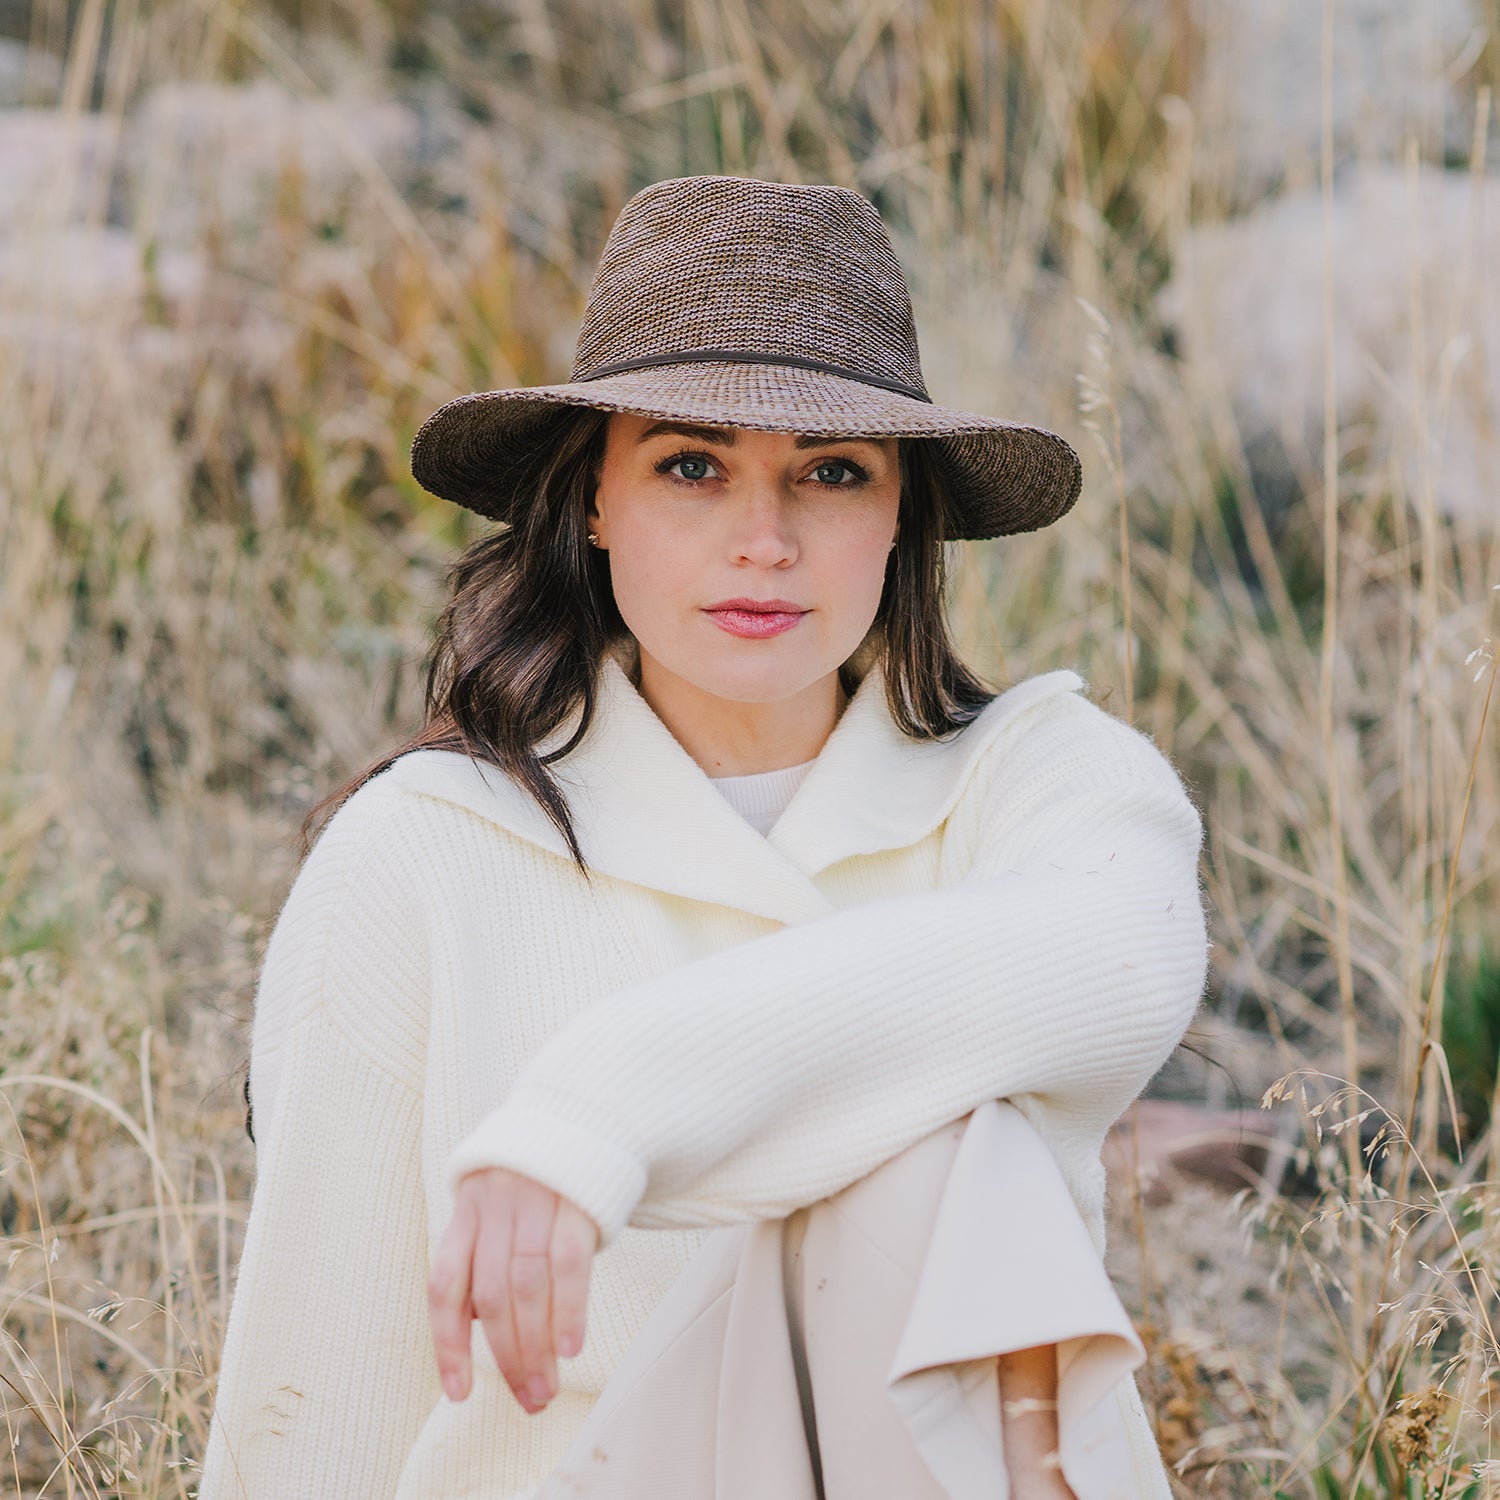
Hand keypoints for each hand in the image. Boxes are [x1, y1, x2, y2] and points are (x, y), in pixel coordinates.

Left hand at [428, 1167, 598, 1412]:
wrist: (588, 1114)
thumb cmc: (539, 1180)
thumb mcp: (499, 1206)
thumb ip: (488, 1257)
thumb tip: (486, 1330)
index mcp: (468, 1210)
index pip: (445, 1285)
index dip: (448, 1344)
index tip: (460, 1393)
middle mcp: (496, 1205)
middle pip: (491, 1295)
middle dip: (507, 1357)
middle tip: (527, 1400)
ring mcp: (537, 1200)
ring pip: (527, 1286)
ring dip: (536, 1346)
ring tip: (547, 1387)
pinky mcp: (579, 1199)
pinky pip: (570, 1262)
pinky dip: (569, 1308)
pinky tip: (571, 1347)